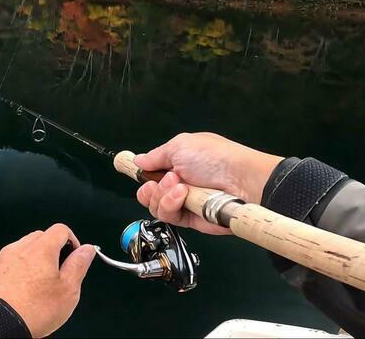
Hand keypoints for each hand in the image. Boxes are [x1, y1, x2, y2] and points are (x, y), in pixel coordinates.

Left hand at [0, 223, 96, 337]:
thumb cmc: (35, 309)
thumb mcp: (68, 290)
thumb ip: (79, 265)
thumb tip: (88, 249)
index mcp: (41, 248)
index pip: (61, 230)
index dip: (72, 241)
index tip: (74, 258)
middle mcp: (19, 248)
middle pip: (40, 238)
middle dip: (52, 250)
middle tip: (58, 275)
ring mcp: (2, 260)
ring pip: (22, 250)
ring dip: (33, 261)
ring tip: (37, 286)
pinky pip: (8, 265)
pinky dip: (17, 272)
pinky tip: (20, 291)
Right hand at [135, 132, 282, 234]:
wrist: (240, 180)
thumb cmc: (215, 157)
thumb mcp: (179, 146)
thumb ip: (155, 156)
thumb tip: (138, 160)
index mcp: (178, 162)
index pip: (151, 170)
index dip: (140, 171)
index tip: (124, 167)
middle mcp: (179, 183)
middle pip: (148, 193)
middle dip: (149, 187)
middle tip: (161, 180)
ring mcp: (184, 202)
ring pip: (155, 206)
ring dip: (161, 195)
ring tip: (178, 186)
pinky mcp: (190, 219)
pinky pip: (168, 217)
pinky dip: (171, 205)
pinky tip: (182, 195)